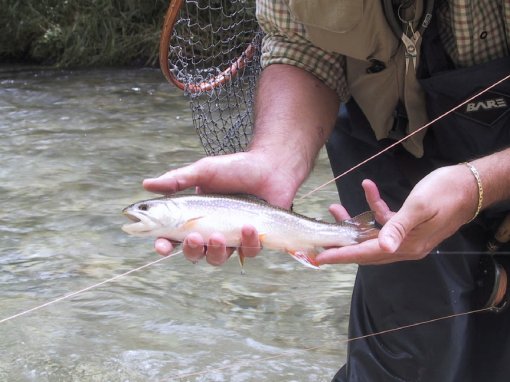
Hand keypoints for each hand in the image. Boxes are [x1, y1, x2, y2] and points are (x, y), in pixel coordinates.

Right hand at [143, 151, 300, 263]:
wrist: (271, 167)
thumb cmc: (235, 168)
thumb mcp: (204, 171)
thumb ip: (177, 180)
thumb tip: (146, 184)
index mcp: (194, 216)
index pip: (173, 237)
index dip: (164, 245)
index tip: (161, 245)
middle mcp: (210, 230)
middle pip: (194, 254)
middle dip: (191, 250)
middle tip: (194, 237)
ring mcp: (232, 237)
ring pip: (218, 259)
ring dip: (216, 252)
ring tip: (219, 236)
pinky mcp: (254, 240)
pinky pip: (247, 252)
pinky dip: (247, 242)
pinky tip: (249, 226)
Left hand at [315, 164, 478, 264]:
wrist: (471, 185)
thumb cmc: (446, 192)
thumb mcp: (419, 207)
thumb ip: (399, 226)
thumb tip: (382, 247)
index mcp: (408, 246)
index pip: (367, 254)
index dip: (342, 255)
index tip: (320, 257)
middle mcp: (406, 246)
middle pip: (366, 249)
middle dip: (342, 244)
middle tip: (320, 239)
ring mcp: (408, 236)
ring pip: (373, 234)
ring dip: (354, 223)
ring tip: (335, 209)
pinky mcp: (409, 225)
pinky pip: (386, 220)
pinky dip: (375, 207)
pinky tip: (368, 188)